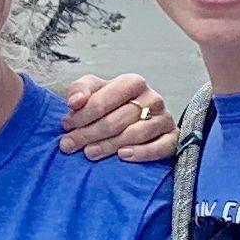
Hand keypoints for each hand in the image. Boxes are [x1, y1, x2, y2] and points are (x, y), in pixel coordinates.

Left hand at [59, 72, 176, 163]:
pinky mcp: (172, 137)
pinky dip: (143, 153)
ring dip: (109, 145)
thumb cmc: (112, 104)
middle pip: (117, 120)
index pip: (104, 100)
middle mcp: (152, 98)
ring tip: (89, 153)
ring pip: (136, 134)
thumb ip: (80, 90)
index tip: (66, 125)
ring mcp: (164, 118)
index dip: (83, 115)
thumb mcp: (94, 90)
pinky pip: (162, 147)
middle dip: (90, 133)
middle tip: (70, 145)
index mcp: (133, 82)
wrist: (139, 118)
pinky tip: (123, 156)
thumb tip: (75, 102)